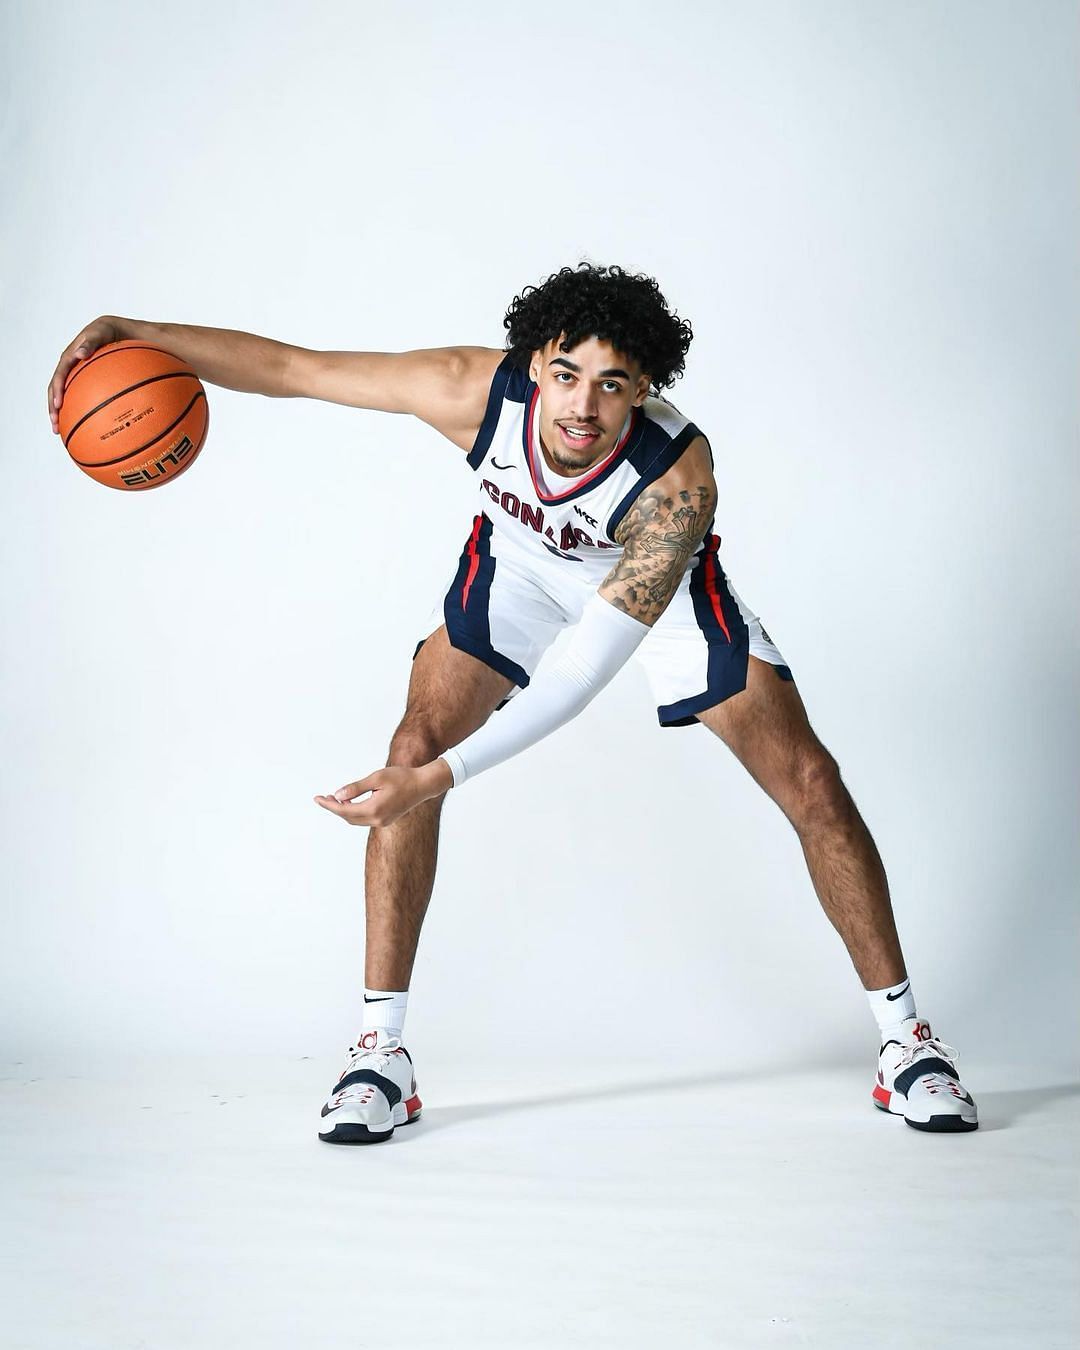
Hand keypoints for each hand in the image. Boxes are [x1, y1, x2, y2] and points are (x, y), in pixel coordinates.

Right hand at [48, 315, 125, 433]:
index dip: (57, 391)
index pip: (59, 376)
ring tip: (63, 431)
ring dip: (63, 414)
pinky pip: (81, 397)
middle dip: (54, 409)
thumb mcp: (100, 332)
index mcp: (69, 358)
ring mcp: (77, 376)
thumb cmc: (108, 331)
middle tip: (56, 426)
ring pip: (66, 397)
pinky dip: (81, 410)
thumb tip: (79, 353)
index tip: (58, 405)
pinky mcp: (86, 382)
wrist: (117, 331)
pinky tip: (88, 425)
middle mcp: (70, 369)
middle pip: (56, 391)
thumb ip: (90, 342)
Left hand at [314, 760, 453, 828]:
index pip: (344, 810)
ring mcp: (382, 822)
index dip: (329, 805)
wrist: (423, 785)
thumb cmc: (401, 777)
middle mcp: (377, 820)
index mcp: (374, 809)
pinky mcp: (386, 820)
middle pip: (348, 818)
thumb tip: (337, 796)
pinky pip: (364, 819)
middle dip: (334, 808)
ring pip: (356, 820)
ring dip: (344, 811)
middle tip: (323, 798)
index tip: (317, 798)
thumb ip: (356, 788)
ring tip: (334, 799)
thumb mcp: (376, 778)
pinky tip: (350, 802)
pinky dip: (354, 812)